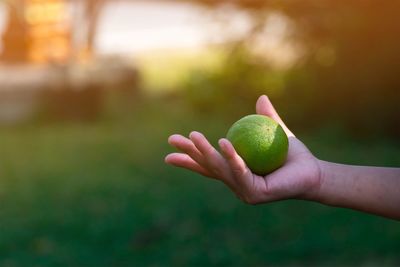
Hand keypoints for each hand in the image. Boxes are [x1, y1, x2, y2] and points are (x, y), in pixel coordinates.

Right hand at [165, 95, 321, 203]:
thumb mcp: (275, 132)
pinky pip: (240, 171)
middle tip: (172, 139)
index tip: (171, 148)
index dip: (189, 157)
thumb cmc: (293, 155)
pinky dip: (231, 157)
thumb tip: (261, 97)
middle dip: (189, 153)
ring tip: (193, 136)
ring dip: (205, 152)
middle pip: (208, 167)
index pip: (208, 164)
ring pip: (220, 169)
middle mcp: (236, 183)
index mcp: (236, 171)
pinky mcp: (255, 193)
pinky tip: (222, 143)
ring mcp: (244, 191)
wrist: (313, 172)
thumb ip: (266, 117)